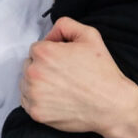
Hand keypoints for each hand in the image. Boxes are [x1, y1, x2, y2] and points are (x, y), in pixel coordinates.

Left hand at [20, 17, 137, 137]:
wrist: (111, 106)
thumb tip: (50, 34)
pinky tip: (56, 99)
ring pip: (26, 83)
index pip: (36, 48)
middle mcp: (33, 73)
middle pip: (29, 65)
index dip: (52, 53)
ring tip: (61, 87)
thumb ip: (65, 25)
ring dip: (38, 84)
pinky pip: (27, 102)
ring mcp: (33, 95)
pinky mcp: (36, 113)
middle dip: (43, 68)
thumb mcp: (89, 35)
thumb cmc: (102, 71)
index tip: (65, 62)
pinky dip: (38, 100)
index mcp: (44, 53)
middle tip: (64, 75)